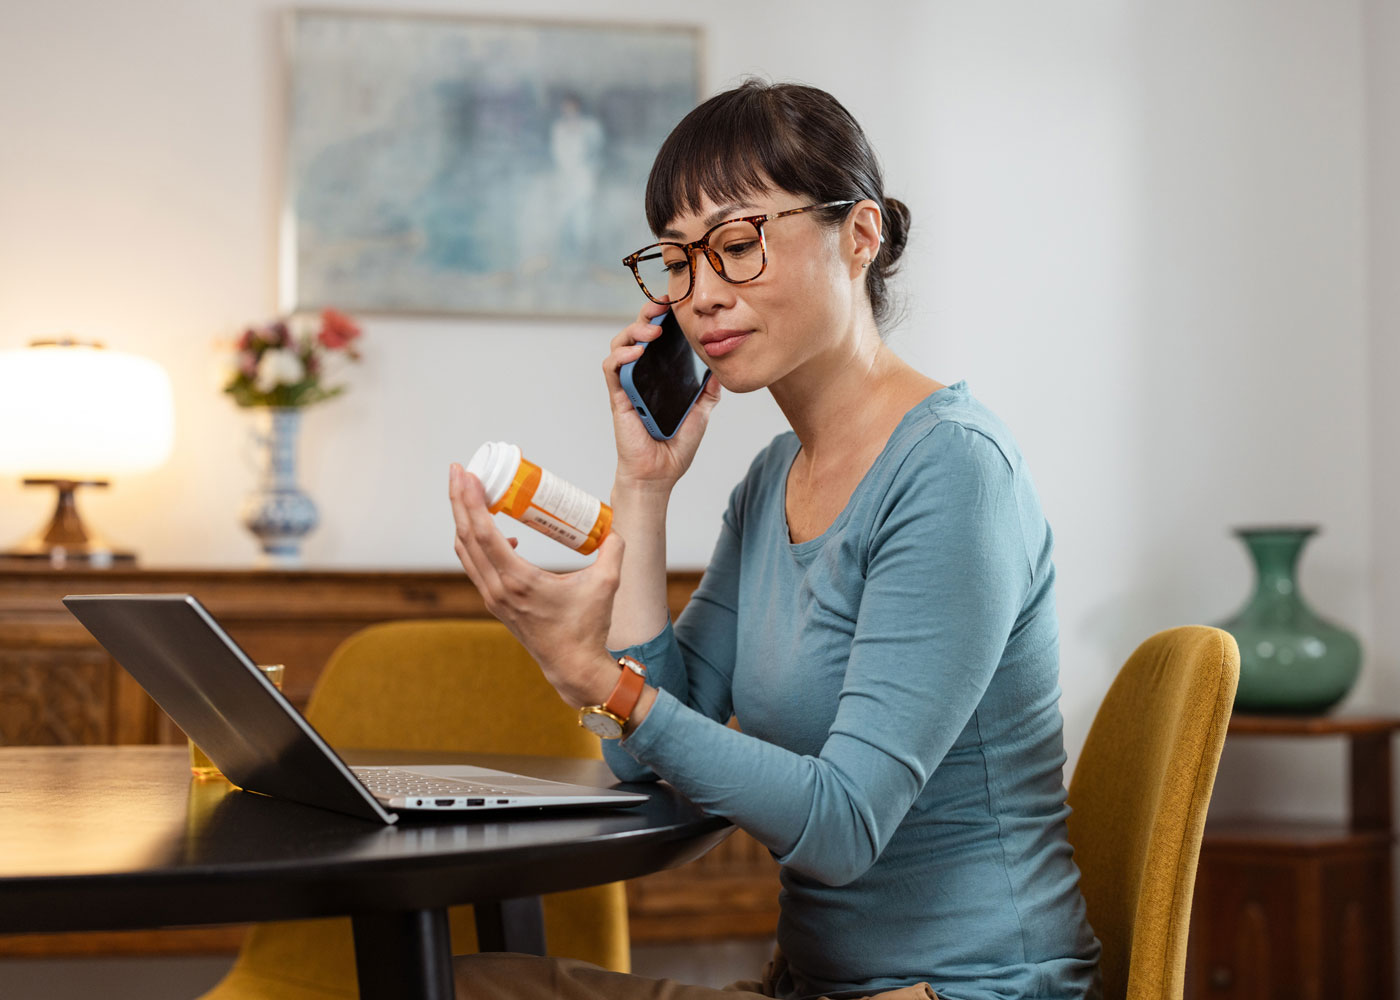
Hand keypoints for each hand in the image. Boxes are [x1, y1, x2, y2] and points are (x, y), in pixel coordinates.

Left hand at [448, 463, 621, 707]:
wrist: (573, 666)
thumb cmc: (587, 628)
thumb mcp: (606, 584)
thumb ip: (612, 551)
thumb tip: (614, 528)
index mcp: (518, 581)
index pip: (485, 534)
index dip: (472, 501)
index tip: (467, 475)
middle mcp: (498, 588)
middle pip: (466, 536)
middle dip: (459, 500)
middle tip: (458, 470)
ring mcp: (494, 597)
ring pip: (466, 551)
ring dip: (464, 519)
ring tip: (467, 492)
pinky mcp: (496, 602)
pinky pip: (476, 565)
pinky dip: (477, 542)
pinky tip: (500, 535)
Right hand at [603, 302, 721, 492]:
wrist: (660, 474)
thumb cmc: (675, 446)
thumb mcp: (700, 412)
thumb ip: (708, 390)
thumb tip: (720, 368)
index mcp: (659, 375)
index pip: (657, 338)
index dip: (662, 316)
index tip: (674, 302)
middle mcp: (641, 375)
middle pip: (636, 333)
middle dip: (647, 313)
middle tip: (662, 305)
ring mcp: (627, 385)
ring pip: (620, 345)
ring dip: (634, 331)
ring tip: (653, 329)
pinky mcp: (618, 398)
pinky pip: (612, 370)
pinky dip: (621, 356)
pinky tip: (635, 352)